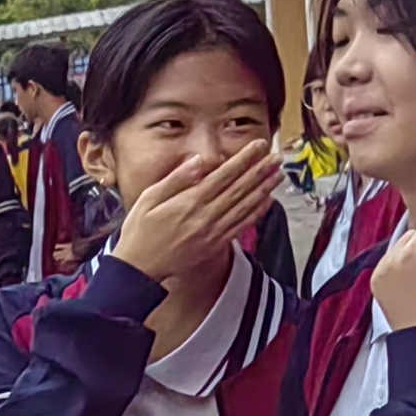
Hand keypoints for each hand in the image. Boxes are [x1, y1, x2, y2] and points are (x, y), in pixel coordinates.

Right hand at [107, 137, 285, 285]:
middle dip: (260, 170)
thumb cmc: (139, 232)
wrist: (138, 269)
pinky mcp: (215, 245)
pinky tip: (267, 201)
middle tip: (276, 156)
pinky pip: (241, 225)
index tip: (258, 145)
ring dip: (264, 189)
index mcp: (190, 202)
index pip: (224, 175)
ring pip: (245, 206)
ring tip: (278, 174)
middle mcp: (206, 216)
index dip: (244, 159)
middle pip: (239, 189)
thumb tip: (198, 161)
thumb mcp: (148, 199)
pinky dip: (256, 212)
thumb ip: (175, 180)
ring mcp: (213, 232)